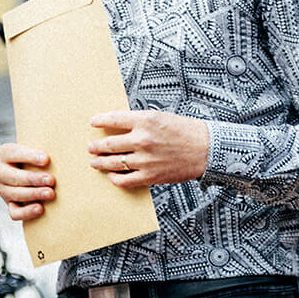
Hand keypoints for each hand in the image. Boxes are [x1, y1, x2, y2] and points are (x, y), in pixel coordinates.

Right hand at [0, 142, 54, 220]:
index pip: (13, 153)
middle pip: (12, 176)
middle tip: (51, 180)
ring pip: (14, 194)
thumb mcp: (35, 150)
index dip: (29, 157)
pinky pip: (15, 212)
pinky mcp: (10, 205)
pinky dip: (27, 212)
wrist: (32, 171)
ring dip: (33, 194)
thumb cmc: (36, 158)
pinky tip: (40, 208)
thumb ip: (41, 151)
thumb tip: (51, 158)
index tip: (46, 160)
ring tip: (50, 193)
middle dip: (32, 179)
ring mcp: (3, 189)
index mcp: (4, 153)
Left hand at [88, 109, 208, 185]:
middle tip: (90, 147)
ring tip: (94, 161)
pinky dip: (114, 178)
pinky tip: (111, 175)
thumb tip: (116, 124)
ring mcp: (145, 160)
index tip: (92, 122)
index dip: (99, 120)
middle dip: (96, 146)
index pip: (112, 119)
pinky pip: (125, 180)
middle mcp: (142, 140)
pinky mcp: (150, 176)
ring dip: (100, 162)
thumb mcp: (160, 116)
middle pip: (108, 144)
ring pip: (113, 163)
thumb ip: (138, 120)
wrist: (207, 149)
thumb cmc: (185, 131)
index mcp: (145, 121)